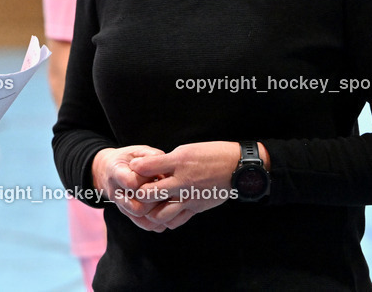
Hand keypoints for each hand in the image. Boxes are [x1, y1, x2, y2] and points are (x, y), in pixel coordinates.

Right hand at [91, 145, 164, 228]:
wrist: (109, 171)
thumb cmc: (127, 159)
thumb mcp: (137, 151)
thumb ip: (151, 156)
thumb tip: (167, 169)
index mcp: (116, 173)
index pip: (130, 182)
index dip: (146, 179)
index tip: (157, 173)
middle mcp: (116, 193)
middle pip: (138, 206)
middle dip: (157, 200)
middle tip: (168, 190)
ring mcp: (122, 206)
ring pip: (142, 219)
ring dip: (160, 212)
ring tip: (169, 201)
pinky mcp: (129, 214)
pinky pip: (145, 225)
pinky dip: (159, 222)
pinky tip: (167, 210)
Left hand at [126, 141, 243, 231]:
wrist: (238, 169)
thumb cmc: (212, 154)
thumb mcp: (187, 150)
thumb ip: (166, 160)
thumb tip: (146, 165)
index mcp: (178, 162)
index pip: (145, 167)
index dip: (134, 168)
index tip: (132, 167)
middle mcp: (182, 181)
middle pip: (148, 194)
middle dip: (137, 193)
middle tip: (134, 191)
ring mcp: (189, 197)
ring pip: (160, 214)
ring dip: (150, 210)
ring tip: (147, 205)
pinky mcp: (196, 208)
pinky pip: (176, 221)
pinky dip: (165, 220)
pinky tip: (161, 213)